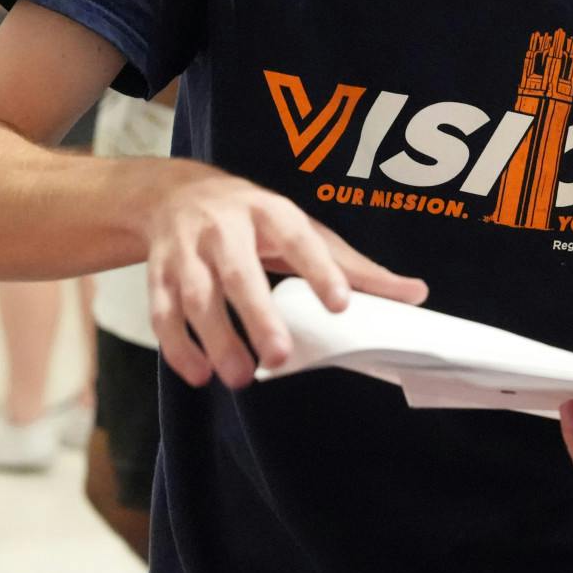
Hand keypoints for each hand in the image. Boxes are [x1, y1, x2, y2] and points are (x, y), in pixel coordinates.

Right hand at [144, 163, 429, 389]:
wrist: (174, 194)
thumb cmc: (255, 219)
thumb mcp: (305, 230)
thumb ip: (355, 268)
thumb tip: (416, 294)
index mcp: (270, 212)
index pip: (299, 240)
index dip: (320, 270)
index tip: (341, 305)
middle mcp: (224, 228)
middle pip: (238, 273)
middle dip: (257, 316)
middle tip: (279, 358)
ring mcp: (185, 252)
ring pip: (194, 297)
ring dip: (215, 339)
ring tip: (242, 378)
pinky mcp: (156, 275)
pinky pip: (161, 314)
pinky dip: (178, 347)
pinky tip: (200, 374)